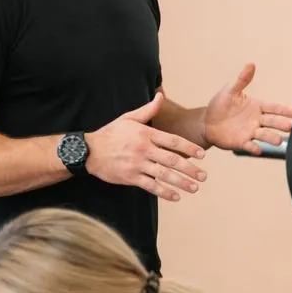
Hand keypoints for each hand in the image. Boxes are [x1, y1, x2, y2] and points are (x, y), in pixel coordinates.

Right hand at [86, 93, 207, 200]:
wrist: (88, 151)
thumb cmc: (111, 133)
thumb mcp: (128, 118)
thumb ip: (148, 110)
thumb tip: (160, 96)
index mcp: (146, 134)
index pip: (173, 141)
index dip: (189, 148)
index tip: (202, 155)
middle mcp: (144, 149)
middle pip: (172, 160)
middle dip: (190, 169)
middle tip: (204, 176)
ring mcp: (137, 164)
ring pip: (164, 175)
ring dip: (181, 182)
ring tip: (195, 188)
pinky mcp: (130, 177)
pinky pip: (150, 186)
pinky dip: (164, 192)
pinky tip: (176, 197)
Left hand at [200, 63, 291, 153]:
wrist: (207, 123)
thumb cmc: (220, 106)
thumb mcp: (230, 91)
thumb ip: (241, 80)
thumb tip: (250, 64)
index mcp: (256, 107)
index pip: (273, 108)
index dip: (283, 110)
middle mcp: (256, 120)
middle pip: (272, 122)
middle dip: (281, 124)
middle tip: (290, 126)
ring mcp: (250, 132)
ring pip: (264, 135)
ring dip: (271, 138)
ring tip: (278, 141)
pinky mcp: (241, 142)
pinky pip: (249, 145)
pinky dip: (254, 147)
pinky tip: (258, 149)